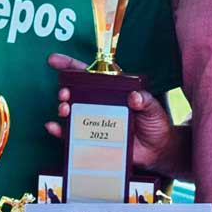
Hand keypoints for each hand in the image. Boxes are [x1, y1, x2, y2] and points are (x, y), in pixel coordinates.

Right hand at [45, 53, 174, 168]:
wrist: (157, 150)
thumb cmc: (155, 124)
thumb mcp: (153, 108)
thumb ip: (145, 101)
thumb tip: (134, 97)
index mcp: (112, 91)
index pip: (89, 75)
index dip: (71, 66)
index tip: (54, 60)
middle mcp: (100, 104)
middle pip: (76, 93)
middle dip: (65, 90)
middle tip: (64, 93)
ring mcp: (94, 122)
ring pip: (72, 112)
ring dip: (62, 108)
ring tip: (64, 108)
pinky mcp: (92, 139)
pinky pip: (71, 134)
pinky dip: (59, 131)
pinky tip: (53, 127)